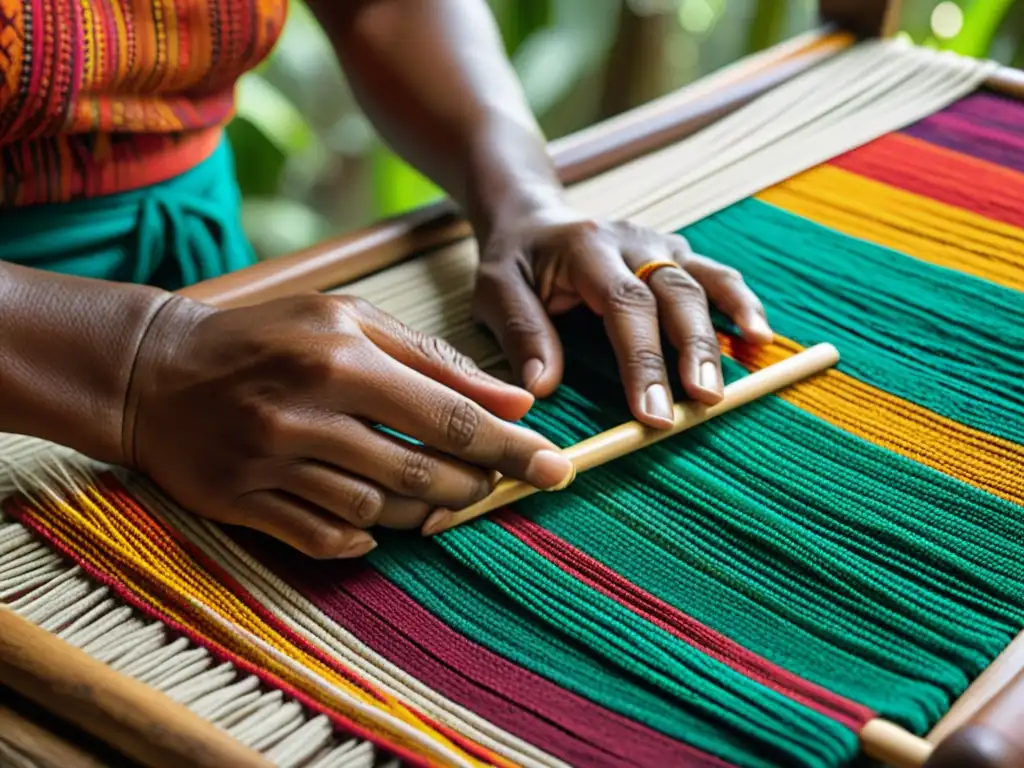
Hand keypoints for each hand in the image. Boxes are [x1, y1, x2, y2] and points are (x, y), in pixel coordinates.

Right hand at [123, 294, 573, 558]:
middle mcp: (306, 415)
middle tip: (494, 483)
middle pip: (419, 474)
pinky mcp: (243, 503)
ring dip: (424, 513)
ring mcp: (270, 464)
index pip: (448, 416)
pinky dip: (364, 538)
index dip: (509, 447)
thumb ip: (435, 359)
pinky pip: (324, 538)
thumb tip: (515, 400)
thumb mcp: (349, 321)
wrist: (155, 372)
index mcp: (340, 359)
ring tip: (443, 498)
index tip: (555, 467)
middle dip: (472, 486)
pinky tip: (380, 524)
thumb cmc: (269, 336)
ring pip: (376, 512)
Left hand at [471, 206, 772, 427]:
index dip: (642, 358)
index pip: (623, 303)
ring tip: (739, 371)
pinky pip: (715, 276)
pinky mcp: (674, 255)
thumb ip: (520, 333)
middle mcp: (631, 240)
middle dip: (691, 350)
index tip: (651, 413)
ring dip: (722, 329)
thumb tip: (542, 388)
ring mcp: (658, 244)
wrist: (532, 217)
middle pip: (673, 292)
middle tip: (704, 401)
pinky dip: (740, 304)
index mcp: (586, 248)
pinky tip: (759, 337)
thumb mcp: (495, 289)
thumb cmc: (513, 260)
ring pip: (700, 282)